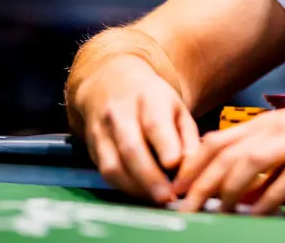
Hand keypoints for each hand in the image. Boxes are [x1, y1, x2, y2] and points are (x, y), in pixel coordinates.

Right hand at [72, 55, 199, 203]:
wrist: (108, 83)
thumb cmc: (153, 100)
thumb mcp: (176, 108)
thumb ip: (187, 137)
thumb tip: (193, 168)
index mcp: (148, 96)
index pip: (154, 122)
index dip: (164, 144)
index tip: (175, 165)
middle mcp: (120, 112)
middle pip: (131, 147)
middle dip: (150, 177)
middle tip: (167, 197)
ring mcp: (101, 130)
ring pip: (114, 165)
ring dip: (136, 188)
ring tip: (157, 200)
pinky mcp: (91, 147)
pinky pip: (105, 172)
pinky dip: (124, 187)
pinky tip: (141, 194)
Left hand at [172, 82, 284, 214]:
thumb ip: (268, 154)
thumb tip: (240, 185)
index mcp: (269, 123)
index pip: (216, 141)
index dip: (191, 166)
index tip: (175, 190)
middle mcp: (279, 128)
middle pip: (226, 153)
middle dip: (199, 182)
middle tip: (182, 208)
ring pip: (251, 162)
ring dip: (228, 189)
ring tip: (214, 213)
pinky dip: (270, 197)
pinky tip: (260, 214)